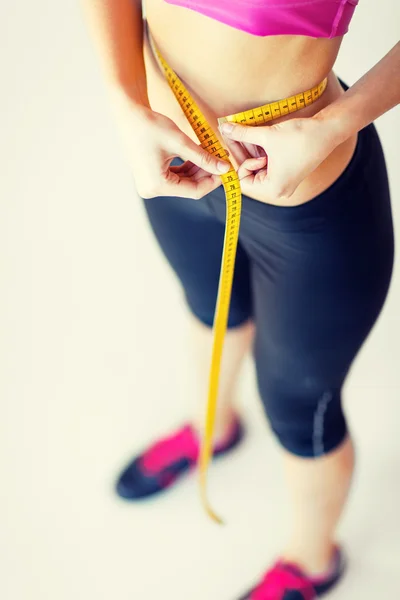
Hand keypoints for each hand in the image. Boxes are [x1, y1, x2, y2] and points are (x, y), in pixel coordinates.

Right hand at [111, 96, 229, 199]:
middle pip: (188, 187)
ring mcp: (150, 185)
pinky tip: (199, 155)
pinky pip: (174, 176)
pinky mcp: (151, 177)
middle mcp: (152, 190)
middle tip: (222, 160)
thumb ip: (203, 158)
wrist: (128, 114)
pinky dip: (187, 167)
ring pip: (183, 182)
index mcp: (157, 186)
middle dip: (206, 173)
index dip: (213, 181)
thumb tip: (224, 168)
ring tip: (212, 154)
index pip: (194, 191)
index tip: (226, 170)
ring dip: (198, 169)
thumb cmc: (151, 126)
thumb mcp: (181, 142)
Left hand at [219, 115, 338, 202]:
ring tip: (246, 131)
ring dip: (252, 149)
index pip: (243, 181)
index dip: (239, 161)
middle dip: (243, 153)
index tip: (238, 141)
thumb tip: (223, 128)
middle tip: (235, 132)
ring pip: (258, 167)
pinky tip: (257, 135)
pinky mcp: (288, 172)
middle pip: (250, 174)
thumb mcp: (267, 135)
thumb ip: (243, 133)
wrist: (328, 130)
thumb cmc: (300, 136)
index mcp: (273, 188)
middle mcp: (278, 190)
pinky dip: (262, 151)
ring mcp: (284, 182)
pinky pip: (268, 164)